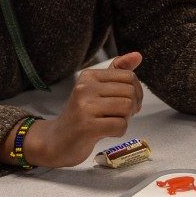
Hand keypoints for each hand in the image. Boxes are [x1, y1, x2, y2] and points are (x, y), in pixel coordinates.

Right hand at [18, 53, 143, 167]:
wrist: (58, 141)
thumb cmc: (82, 116)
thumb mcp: (97, 90)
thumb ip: (117, 72)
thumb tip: (137, 55)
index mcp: (89, 76)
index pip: (128, 76)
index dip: (136, 91)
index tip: (128, 102)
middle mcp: (85, 87)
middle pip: (130, 92)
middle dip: (133, 106)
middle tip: (121, 115)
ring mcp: (84, 106)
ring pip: (127, 107)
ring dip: (125, 119)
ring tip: (112, 122)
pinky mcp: (87, 126)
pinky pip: (120, 125)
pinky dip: (119, 131)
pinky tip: (106, 132)